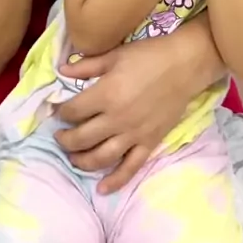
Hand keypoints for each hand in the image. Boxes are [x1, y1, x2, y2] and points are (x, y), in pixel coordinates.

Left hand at [55, 35, 196, 193]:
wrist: (184, 65)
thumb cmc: (149, 55)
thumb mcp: (115, 54)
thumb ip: (87, 66)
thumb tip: (62, 70)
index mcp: (106, 94)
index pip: (73, 111)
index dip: (61, 112)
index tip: (57, 111)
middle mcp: (116, 119)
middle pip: (81, 138)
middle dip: (65, 139)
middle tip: (59, 136)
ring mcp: (133, 134)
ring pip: (100, 158)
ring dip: (81, 161)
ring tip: (73, 157)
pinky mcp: (149, 143)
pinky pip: (130, 168)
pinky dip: (115, 181)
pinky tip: (102, 189)